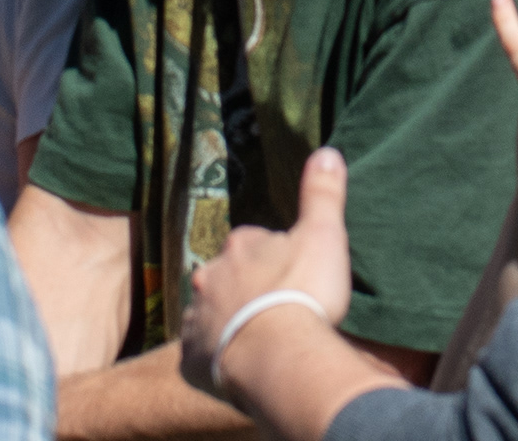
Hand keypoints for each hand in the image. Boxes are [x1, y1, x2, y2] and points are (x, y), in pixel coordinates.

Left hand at [184, 147, 358, 402]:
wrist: (279, 357)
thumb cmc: (303, 293)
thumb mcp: (324, 235)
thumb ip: (322, 194)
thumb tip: (327, 151)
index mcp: (240, 246)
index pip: (253, 242)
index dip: (274, 259)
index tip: (293, 277)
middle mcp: (209, 277)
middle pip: (227, 278)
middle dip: (245, 290)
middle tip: (276, 311)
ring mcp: (196, 319)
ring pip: (211, 315)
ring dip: (229, 323)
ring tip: (260, 341)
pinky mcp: (190, 359)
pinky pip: (201, 355)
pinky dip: (216, 358)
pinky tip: (240, 367)